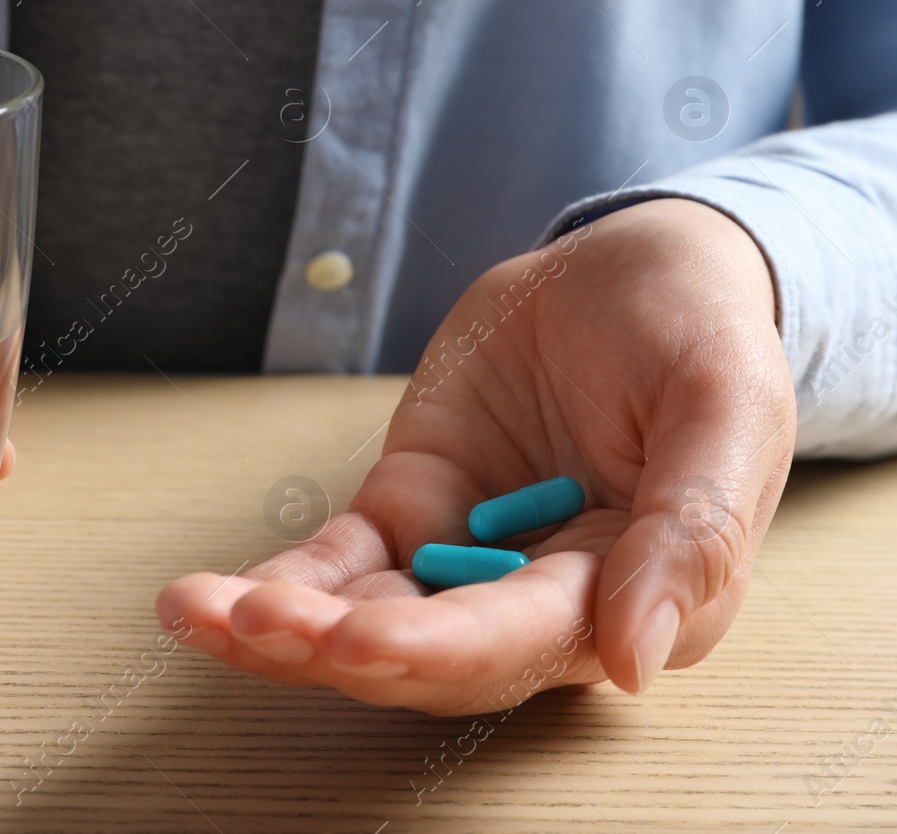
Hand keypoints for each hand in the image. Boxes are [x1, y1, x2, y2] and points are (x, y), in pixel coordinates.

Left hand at [157, 199, 793, 714]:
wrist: (634, 269)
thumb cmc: (697, 330)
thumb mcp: (727, 403)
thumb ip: (697, 527)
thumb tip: (638, 659)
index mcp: (637, 590)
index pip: (528, 639)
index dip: (440, 646)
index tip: (358, 638)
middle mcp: (544, 596)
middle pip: (431, 653)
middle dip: (338, 647)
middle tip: (257, 623)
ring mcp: (467, 555)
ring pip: (369, 619)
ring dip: (285, 629)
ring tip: (202, 613)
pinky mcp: (409, 510)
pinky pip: (337, 562)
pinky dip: (278, 579)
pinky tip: (207, 597)